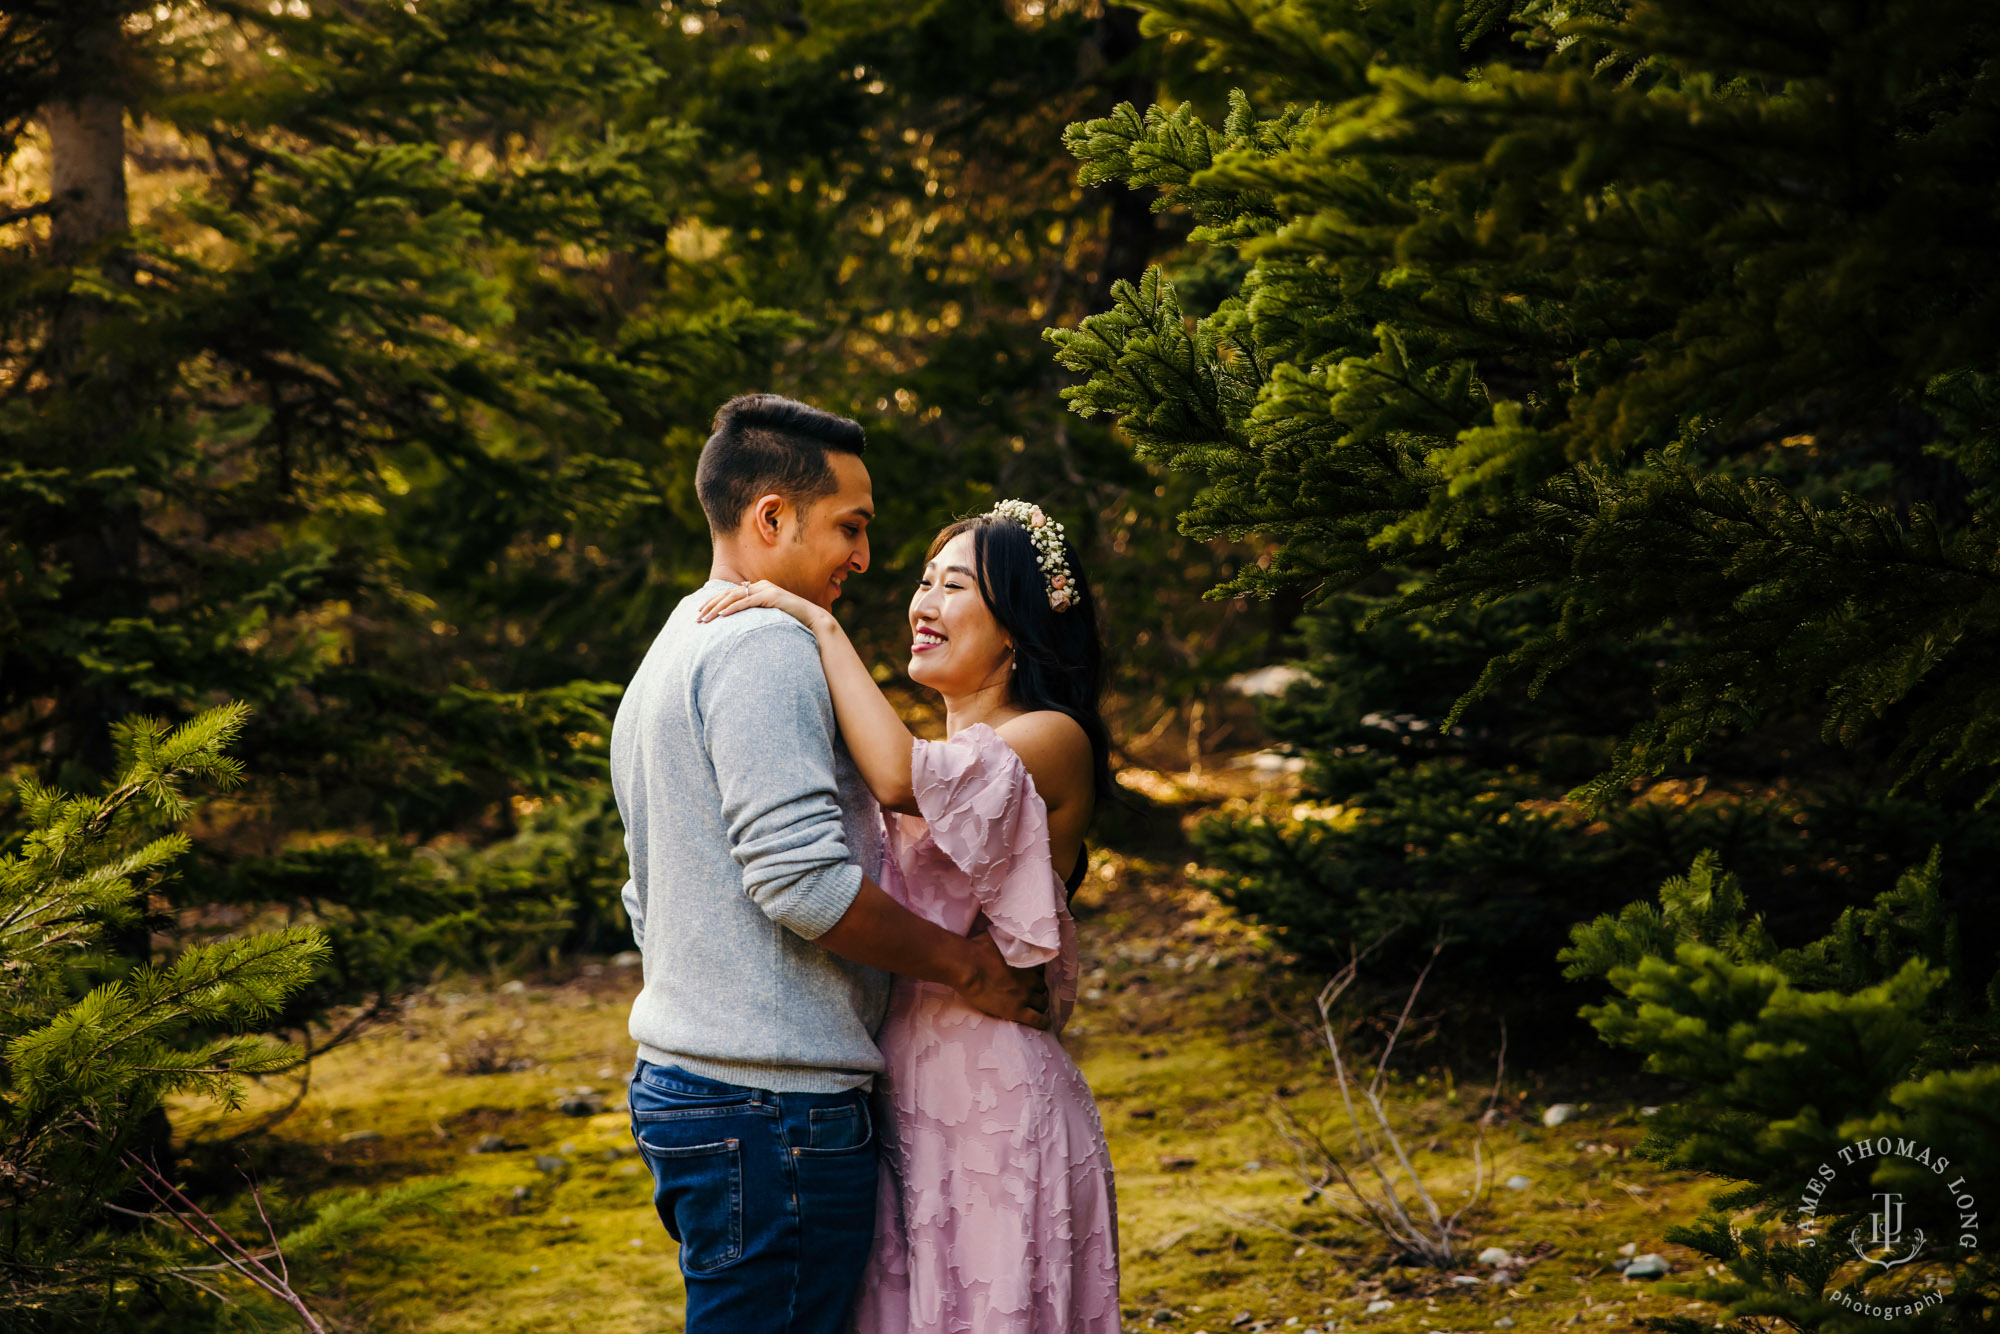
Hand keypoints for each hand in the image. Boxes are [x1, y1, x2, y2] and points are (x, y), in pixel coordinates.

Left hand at [698, 579, 828, 632]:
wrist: (813, 620)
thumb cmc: (792, 622)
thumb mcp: (769, 618)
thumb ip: (756, 616)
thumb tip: (739, 627)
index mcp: (759, 588)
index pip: (730, 593)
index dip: (713, 601)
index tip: (700, 612)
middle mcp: (761, 585)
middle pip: (729, 593)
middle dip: (710, 605)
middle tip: (697, 618)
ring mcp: (766, 589)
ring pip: (735, 596)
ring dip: (717, 608)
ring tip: (705, 619)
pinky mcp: (771, 596)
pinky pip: (747, 602)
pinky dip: (733, 608)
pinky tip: (722, 616)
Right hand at [954, 933, 1050, 1029]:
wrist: (968, 967)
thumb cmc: (977, 949)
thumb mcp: (999, 939)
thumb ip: (1009, 941)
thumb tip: (1009, 936)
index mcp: (1027, 961)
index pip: (1042, 969)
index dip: (1037, 974)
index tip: (1032, 977)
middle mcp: (1031, 978)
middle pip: (1043, 987)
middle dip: (1039, 990)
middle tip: (1031, 993)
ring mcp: (1025, 995)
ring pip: (1042, 1003)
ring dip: (1040, 1005)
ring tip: (1035, 1008)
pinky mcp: (1017, 1011)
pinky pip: (1037, 1019)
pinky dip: (1042, 1022)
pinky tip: (1043, 1024)